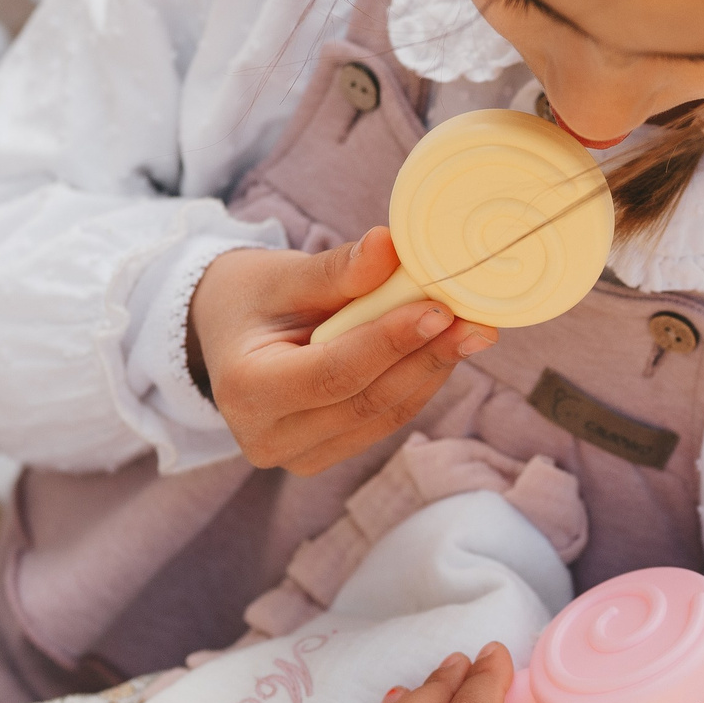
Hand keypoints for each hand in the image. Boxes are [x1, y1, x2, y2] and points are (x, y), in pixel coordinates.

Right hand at [189, 226, 496, 474]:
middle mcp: (266, 437)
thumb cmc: (251, 298)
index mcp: (245, 390)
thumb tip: (390, 246)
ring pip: (381, 417)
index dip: (389, 343)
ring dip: (429, 373)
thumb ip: (336, 269)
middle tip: (475, 323)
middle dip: (424, 359)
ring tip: (470, 332)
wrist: (227, 333)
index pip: (332, 373)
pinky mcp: (323, 456)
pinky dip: (415, 385)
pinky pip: (382, 422)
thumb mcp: (282, 275)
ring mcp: (296, 456)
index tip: (439, 310)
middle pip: (364, 402)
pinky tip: (442, 351)